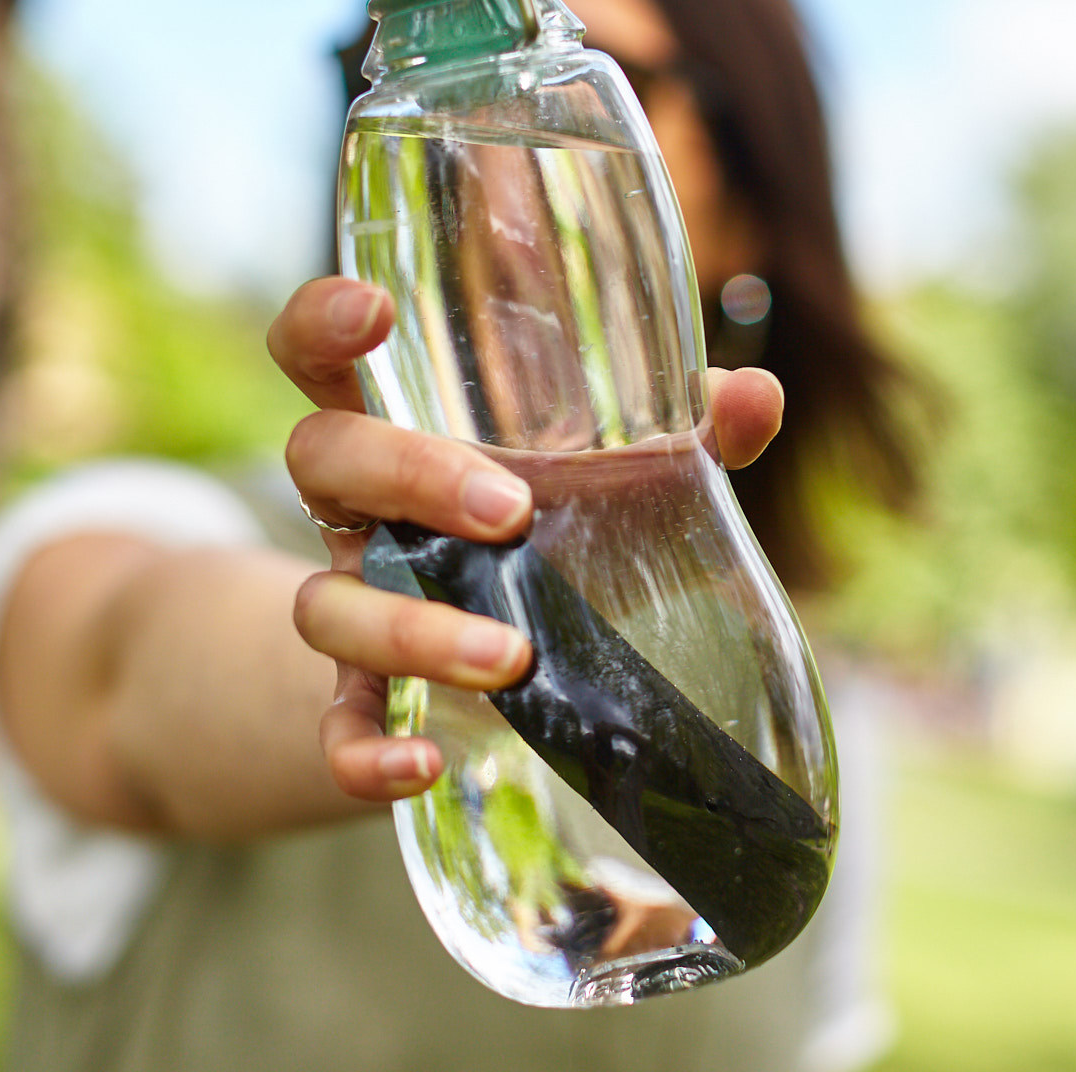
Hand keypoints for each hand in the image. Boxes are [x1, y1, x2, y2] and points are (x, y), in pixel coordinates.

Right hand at [268, 275, 783, 803]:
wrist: (492, 665)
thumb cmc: (552, 535)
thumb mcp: (614, 482)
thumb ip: (685, 434)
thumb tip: (757, 395)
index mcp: (403, 428)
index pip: (318, 353)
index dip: (323, 322)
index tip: (378, 311)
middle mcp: (361, 509)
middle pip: (320, 456)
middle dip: (404, 471)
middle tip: (511, 511)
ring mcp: (355, 601)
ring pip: (324, 602)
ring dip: (409, 628)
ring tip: (509, 657)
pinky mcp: (366, 697)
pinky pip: (333, 725)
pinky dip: (361, 753)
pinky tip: (422, 764)